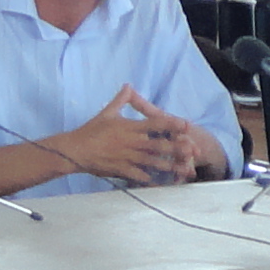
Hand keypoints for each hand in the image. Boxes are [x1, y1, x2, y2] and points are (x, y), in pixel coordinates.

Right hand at [55, 90, 220, 184]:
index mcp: (130, 127)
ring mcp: (127, 157)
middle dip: (177, 147)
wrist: (75, 150)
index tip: (186, 125)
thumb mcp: (107, 112)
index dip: (172, 124)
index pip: (155, 123)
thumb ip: (121, 100)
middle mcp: (132, 142)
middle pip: (159, 144)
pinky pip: (139, 176)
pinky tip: (164, 184)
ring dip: (170, 166)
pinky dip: (152, 180)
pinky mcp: (121, 169)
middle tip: (194, 150)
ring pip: (153, 162)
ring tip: (185, 170)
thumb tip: (128, 85)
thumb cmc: (91, 131)